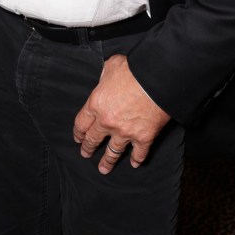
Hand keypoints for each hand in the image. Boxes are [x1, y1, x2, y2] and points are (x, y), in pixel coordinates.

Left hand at [73, 54, 169, 174]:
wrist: (156, 81)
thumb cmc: (133, 70)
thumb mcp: (112, 66)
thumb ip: (104, 75)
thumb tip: (105, 78)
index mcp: (96, 104)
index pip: (82, 122)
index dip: (79, 132)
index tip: (78, 138)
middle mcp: (107, 122)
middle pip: (94, 139)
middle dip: (88, 148)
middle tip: (85, 154)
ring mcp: (125, 132)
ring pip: (112, 152)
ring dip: (107, 161)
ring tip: (103, 169)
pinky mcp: (143, 138)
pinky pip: (138, 153)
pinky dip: (137, 159)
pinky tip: (134, 163)